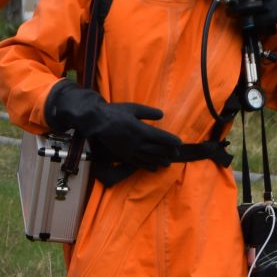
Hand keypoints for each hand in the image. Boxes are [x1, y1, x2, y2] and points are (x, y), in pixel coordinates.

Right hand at [45, 82, 181, 169]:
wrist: (96, 122)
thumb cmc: (115, 112)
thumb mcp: (133, 108)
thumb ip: (148, 112)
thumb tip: (162, 115)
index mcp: (141, 130)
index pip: (160, 137)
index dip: (171, 141)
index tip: (179, 143)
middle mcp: (137, 143)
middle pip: (157, 150)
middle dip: (168, 152)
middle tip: (176, 154)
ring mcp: (130, 151)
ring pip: (148, 158)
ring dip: (159, 161)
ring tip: (168, 163)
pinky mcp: (123, 155)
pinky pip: (137, 163)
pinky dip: (147, 166)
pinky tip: (153, 168)